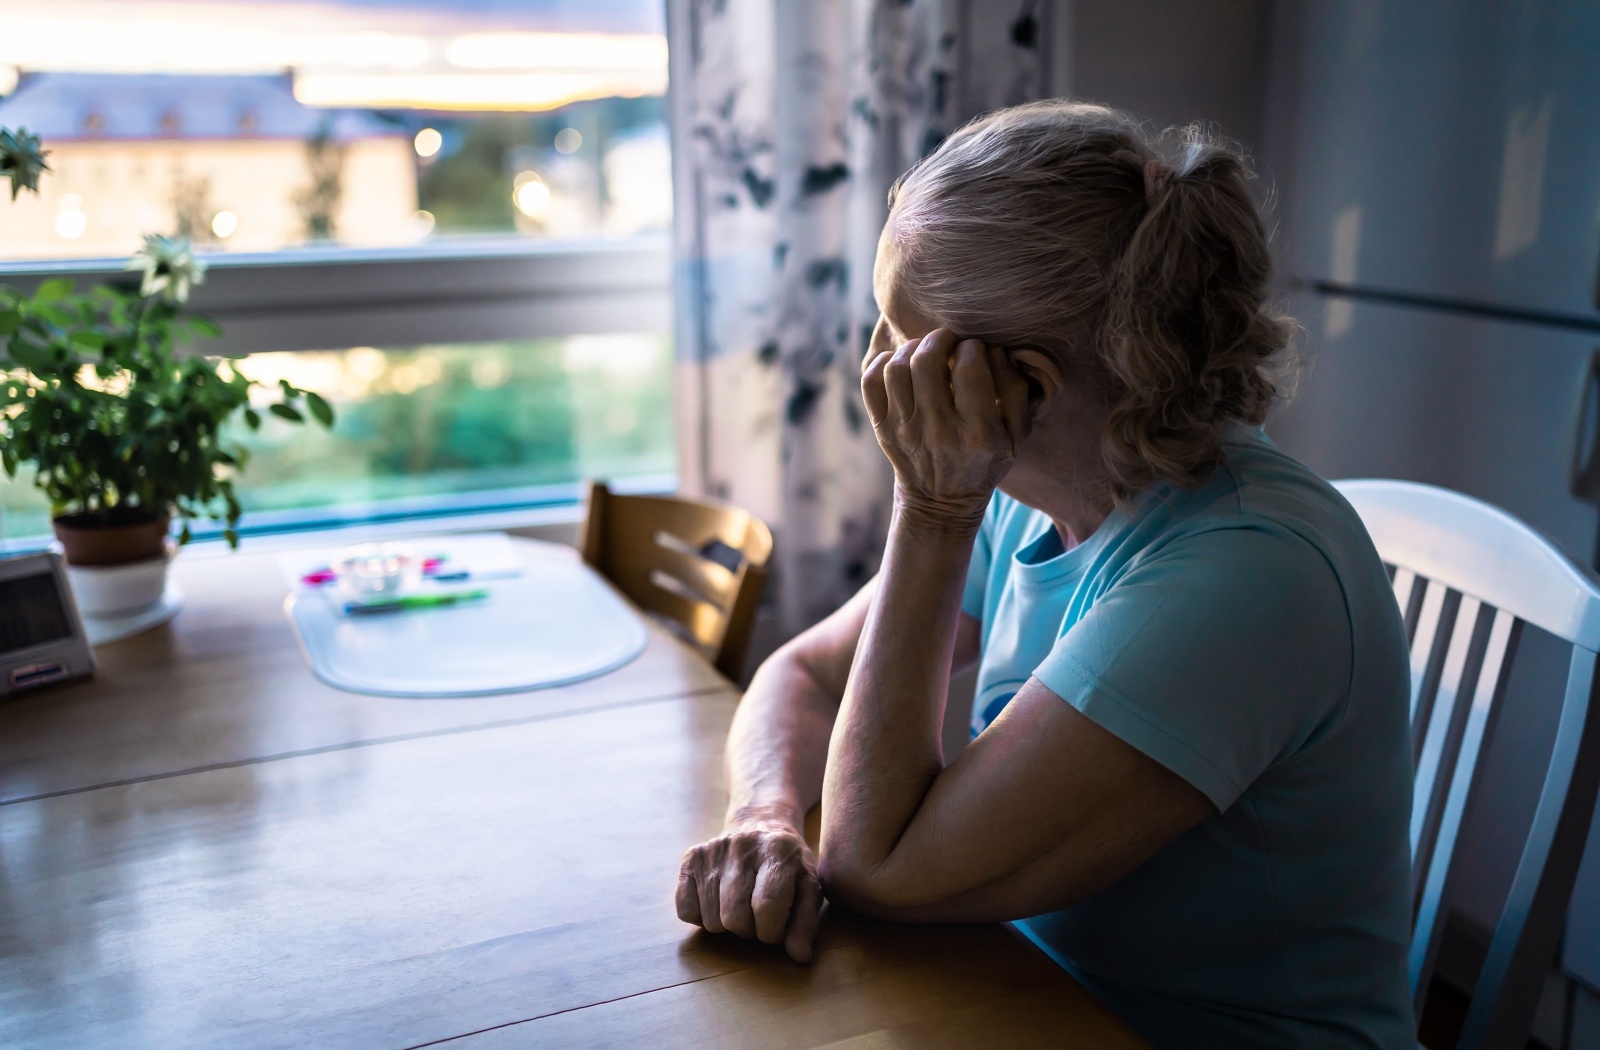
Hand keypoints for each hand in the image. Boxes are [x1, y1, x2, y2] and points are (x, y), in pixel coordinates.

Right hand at [676, 813, 823, 962]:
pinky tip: (718, 903)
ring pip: (711, 919)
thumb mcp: (807, 888)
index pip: (767, 908)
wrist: (760, 825)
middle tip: (758, 919)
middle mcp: (742, 845)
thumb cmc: (787, 865)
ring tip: (741, 909)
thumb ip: (806, 922)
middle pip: (735, 917)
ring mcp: (713, 850)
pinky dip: (701, 918)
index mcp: (778, 850)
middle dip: (750, 931)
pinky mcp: (691, 858)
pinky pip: (686, 910)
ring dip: (727, 927)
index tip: (776, 929)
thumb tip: (800, 956)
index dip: (772, 932)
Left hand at [860, 329, 1030, 528]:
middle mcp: (937, 431)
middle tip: (949, 340)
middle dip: (940, 339)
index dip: (973, 348)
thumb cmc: (985, 461)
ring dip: (912, 348)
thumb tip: (995, 351)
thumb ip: (1015, 391)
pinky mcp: (883, 429)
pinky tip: (903, 364)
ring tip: (926, 349)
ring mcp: (904, 430)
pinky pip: (872, 382)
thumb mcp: (1016, 436)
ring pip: (896, 368)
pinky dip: (884, 363)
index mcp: (977, 433)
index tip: (976, 350)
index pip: (970, 369)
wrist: (941, 502)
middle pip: (926, 362)